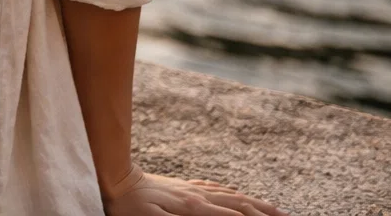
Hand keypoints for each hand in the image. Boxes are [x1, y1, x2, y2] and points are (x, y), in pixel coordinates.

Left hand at [104, 169, 289, 215]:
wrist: (114, 178)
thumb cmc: (131, 208)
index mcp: (195, 208)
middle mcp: (198, 196)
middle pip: (240, 204)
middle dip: (266, 212)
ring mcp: (192, 189)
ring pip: (231, 195)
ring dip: (255, 203)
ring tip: (275, 210)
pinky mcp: (183, 186)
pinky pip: (216, 189)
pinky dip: (233, 194)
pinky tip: (238, 195)